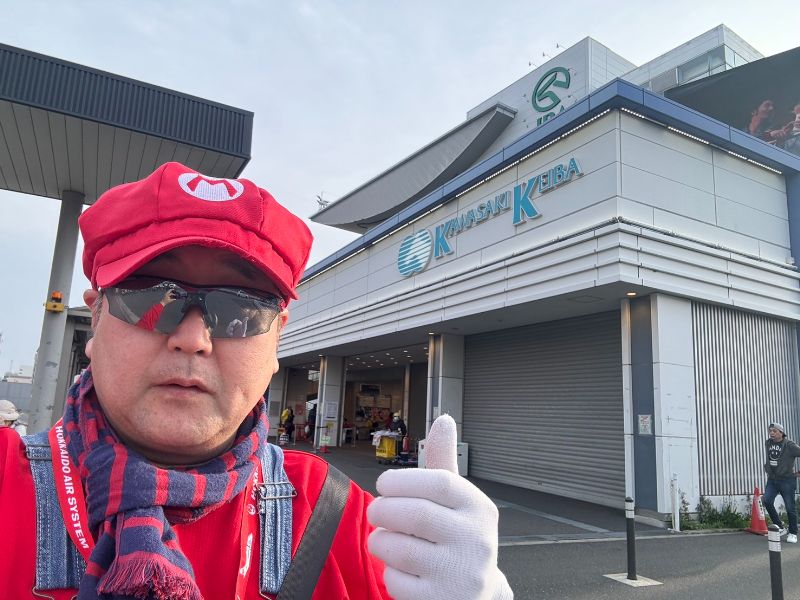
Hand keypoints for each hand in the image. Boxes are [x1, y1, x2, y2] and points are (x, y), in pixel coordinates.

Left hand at [367, 415, 512, 598]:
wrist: (475, 596)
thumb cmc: (457, 540)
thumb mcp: (457, 503)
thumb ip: (444, 463)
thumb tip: (443, 419)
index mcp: (480, 509)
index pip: (439, 483)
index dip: (403, 480)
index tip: (384, 485)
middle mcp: (476, 541)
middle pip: (415, 514)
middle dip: (383, 510)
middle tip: (377, 512)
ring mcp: (460, 575)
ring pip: (400, 548)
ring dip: (381, 542)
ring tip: (386, 540)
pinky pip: (395, 581)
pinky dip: (388, 573)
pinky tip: (401, 571)